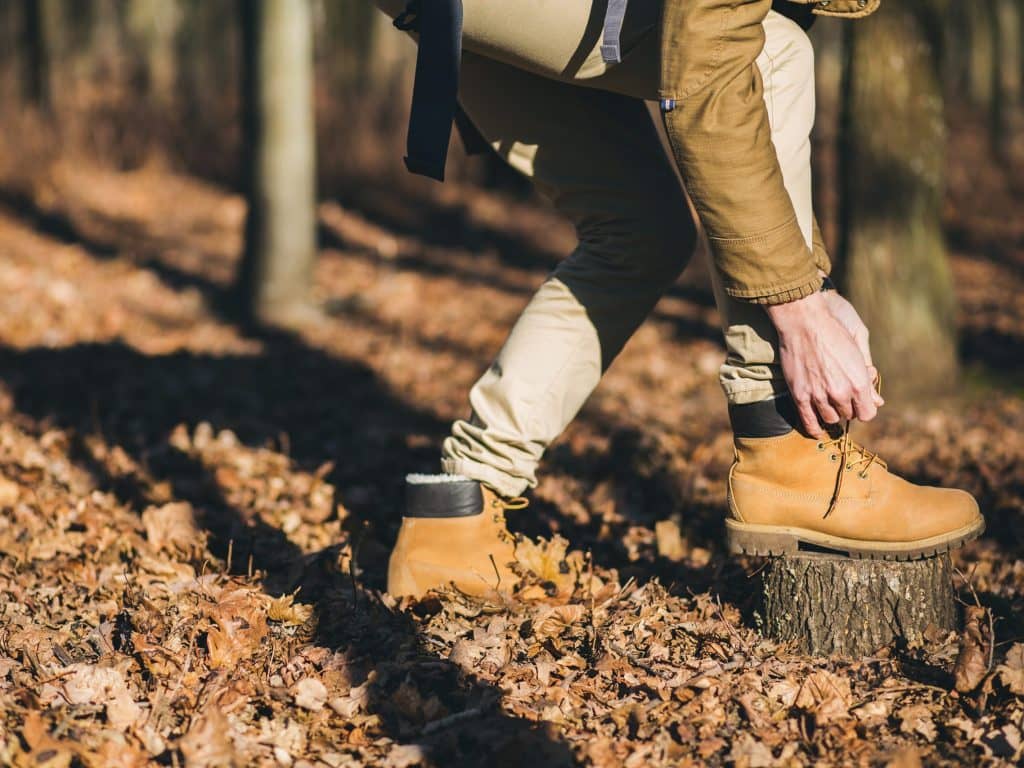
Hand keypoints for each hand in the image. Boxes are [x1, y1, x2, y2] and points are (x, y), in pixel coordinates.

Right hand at [766, 292, 880, 436]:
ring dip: (831, 414)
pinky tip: (817, 430)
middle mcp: (840, 393)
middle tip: (840, 393)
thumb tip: (878, 401)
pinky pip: (808, 421)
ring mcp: (819, 396)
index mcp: (859, 383)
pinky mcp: (800, 395)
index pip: (868, 413)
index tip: (858, 400)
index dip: (864, 407)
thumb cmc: (834, 332)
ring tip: (828, 403)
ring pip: (830, 419)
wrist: (804, 322)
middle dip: (847, 407)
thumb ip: (867, 379)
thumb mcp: (858, 354)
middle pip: (848, 415)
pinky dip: (814, 429)